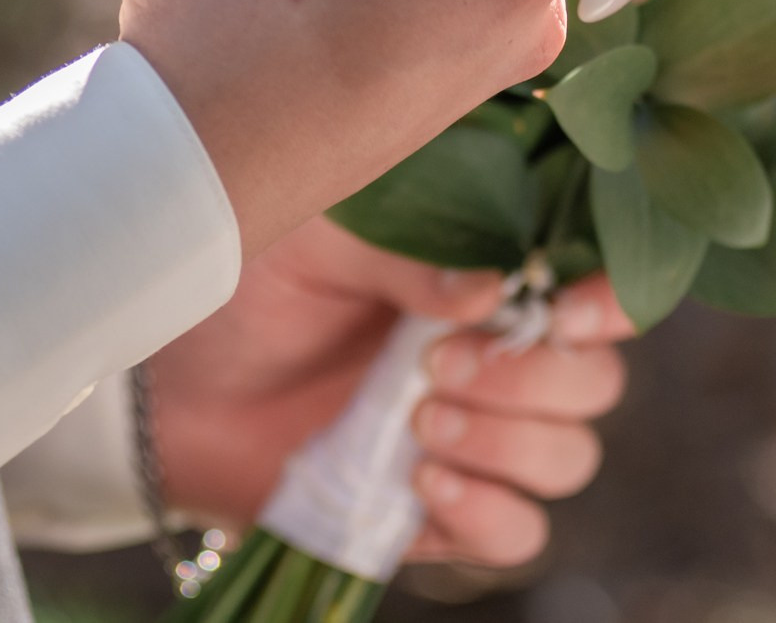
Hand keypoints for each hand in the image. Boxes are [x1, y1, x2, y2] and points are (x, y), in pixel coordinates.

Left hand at [143, 219, 634, 564]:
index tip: (561, 310)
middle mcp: (498, 359)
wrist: (167, 390)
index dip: (608, 303)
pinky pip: (516, 535)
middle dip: (532, 377)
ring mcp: (474, 441)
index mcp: (486, 278)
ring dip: (507, 443)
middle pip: (595, 384)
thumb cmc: (246, 288)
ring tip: (416, 421)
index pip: (596, 289)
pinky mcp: (438, 515)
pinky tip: (418, 483)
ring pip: (568, 459)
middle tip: (436, 364)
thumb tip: (494, 287)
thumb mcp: (320, 241)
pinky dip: (484, 511)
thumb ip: (409, 254)